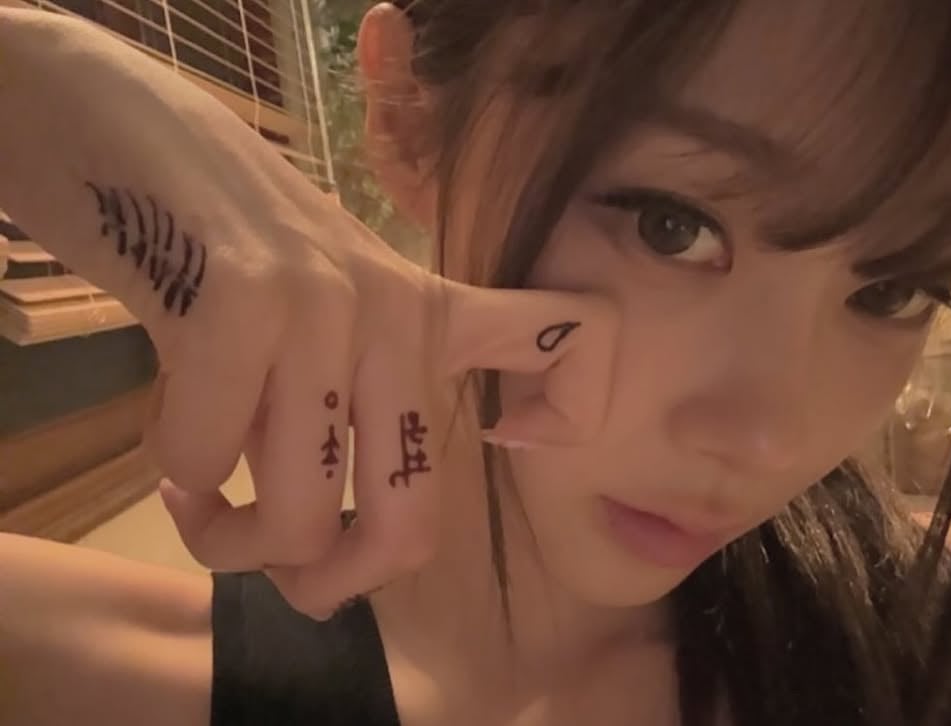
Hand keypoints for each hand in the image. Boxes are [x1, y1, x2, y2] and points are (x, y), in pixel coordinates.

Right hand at [0, 9, 618, 616]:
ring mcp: (325, 305)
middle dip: (331, 581)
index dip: (574, 406)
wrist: (132, 139)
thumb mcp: (324, 322)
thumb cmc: (231, 250)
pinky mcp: (243, 303)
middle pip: (412, 523)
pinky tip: (163, 440)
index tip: (511, 435)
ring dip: (227, 541)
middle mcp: (394, 311)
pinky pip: (204, 463)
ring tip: (197, 495)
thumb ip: (345, 413)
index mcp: (427, 312)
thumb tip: (326, 556)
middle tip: (278, 562)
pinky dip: (175, 477)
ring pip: (296, 518)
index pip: (564, 334)